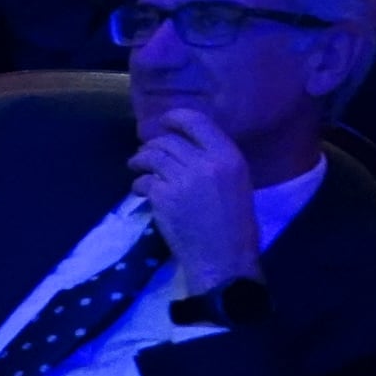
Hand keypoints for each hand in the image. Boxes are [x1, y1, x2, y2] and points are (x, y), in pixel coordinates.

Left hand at [130, 109, 264, 289]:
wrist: (223, 258)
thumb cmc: (236, 225)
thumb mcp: (237, 183)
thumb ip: (215, 161)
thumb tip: (189, 145)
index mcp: (228, 157)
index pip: (195, 120)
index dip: (173, 118)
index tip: (163, 123)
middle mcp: (205, 162)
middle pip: (167, 140)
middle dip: (151, 145)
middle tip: (146, 154)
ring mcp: (181, 179)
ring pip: (150, 157)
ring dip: (140, 161)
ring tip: (138, 167)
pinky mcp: (162, 196)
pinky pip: (143, 181)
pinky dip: (138, 185)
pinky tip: (141, 192)